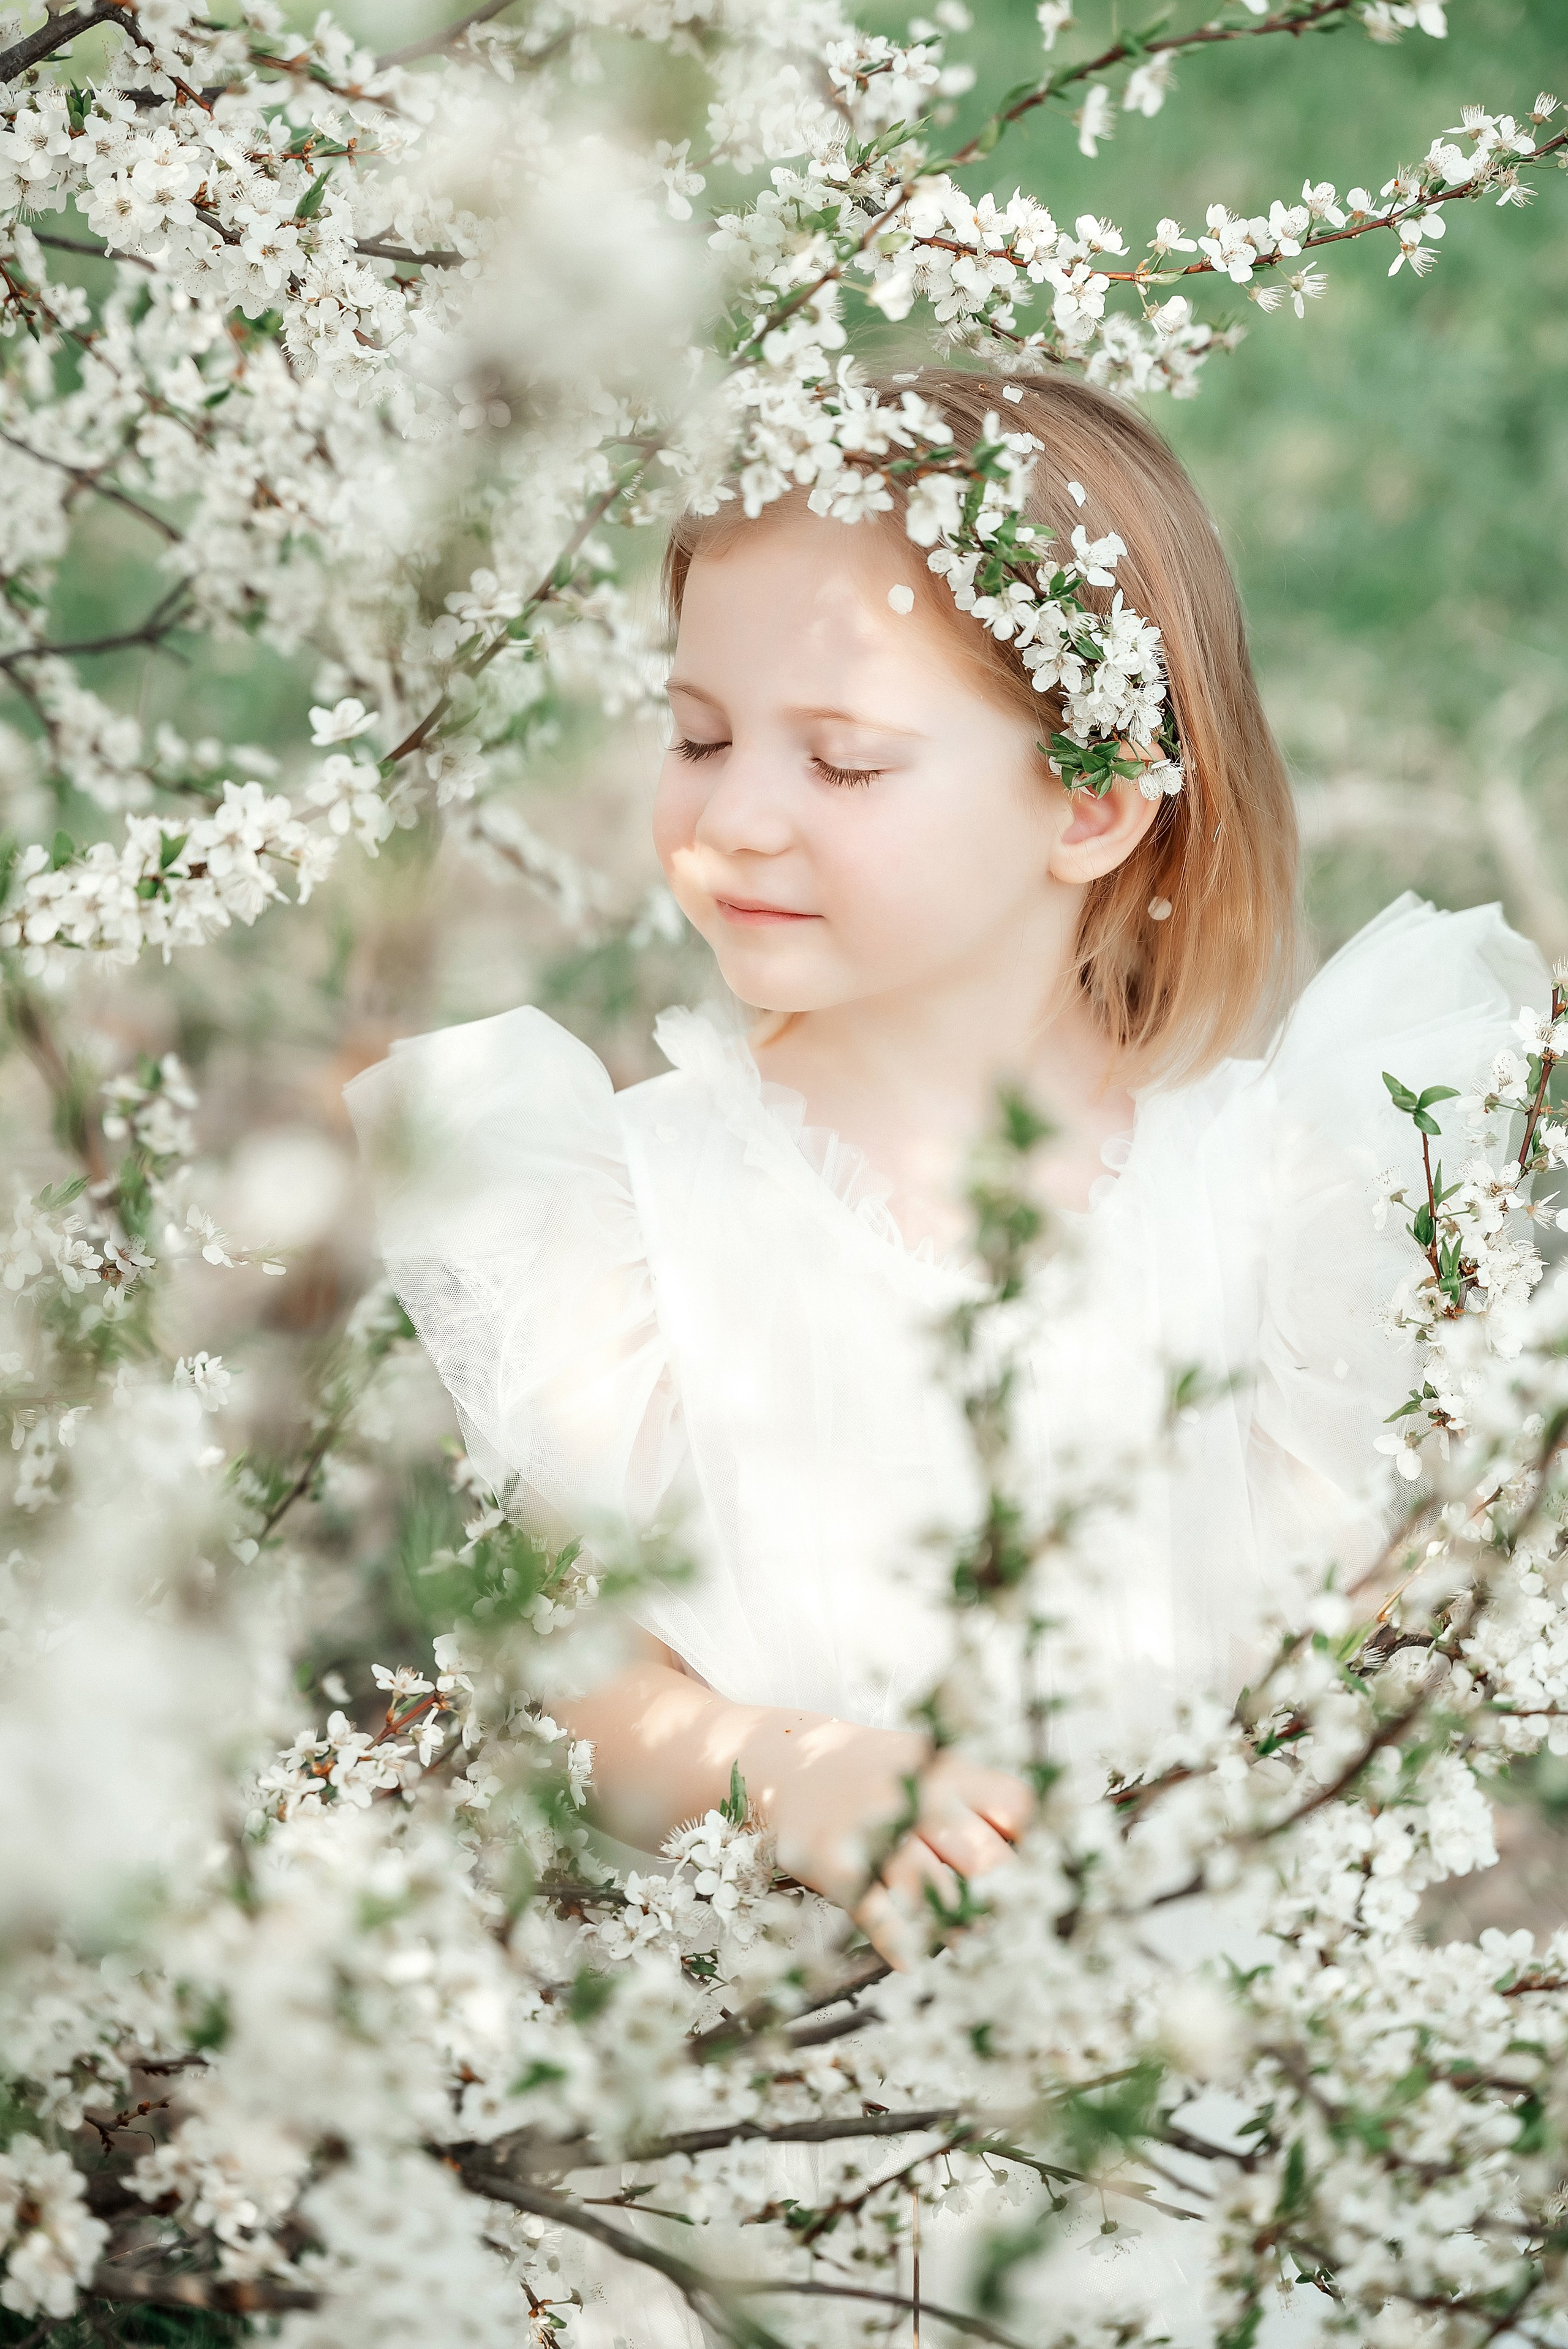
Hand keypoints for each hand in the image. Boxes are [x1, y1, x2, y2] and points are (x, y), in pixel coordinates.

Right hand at [738, 1712, 1032, 1969]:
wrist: (790, 1762)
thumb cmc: (877, 1777)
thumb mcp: (932, 1767)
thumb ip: (981, 1804)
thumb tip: (1035, 1858)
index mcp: (949, 1771)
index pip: (1014, 1807)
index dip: (1031, 1848)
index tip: (1036, 1880)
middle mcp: (916, 1796)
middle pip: (981, 1856)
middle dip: (1001, 1898)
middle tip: (1016, 1932)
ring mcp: (875, 1830)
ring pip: (932, 1889)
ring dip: (959, 1927)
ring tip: (978, 1953)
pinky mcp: (836, 1863)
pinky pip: (875, 1909)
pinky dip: (898, 1939)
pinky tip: (914, 1960)